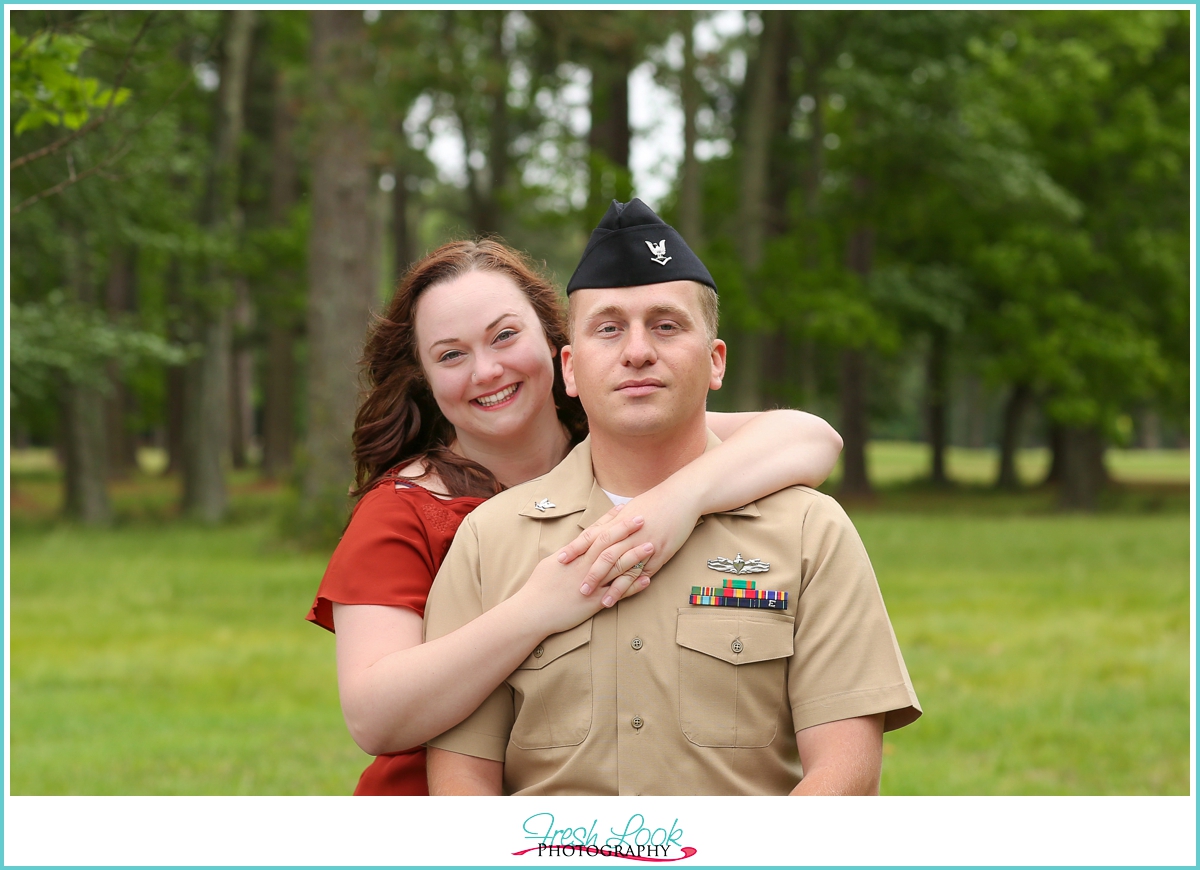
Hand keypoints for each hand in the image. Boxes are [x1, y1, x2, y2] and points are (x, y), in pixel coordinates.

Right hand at [516, 505, 654, 634]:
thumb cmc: (538, 588)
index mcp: (574, 555)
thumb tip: (575, 547)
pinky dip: (633, 586)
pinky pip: (618, 593)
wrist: (533, 611)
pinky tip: (647, 579)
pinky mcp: (595, 602)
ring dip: (635, 555)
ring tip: (652, 546)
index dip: (610, 520)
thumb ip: (567, 555)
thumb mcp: (551, 564)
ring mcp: (591, 583)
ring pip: (617, 566)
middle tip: (643, 518)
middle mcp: (584, 566)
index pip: (595, 532)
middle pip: (609, 543)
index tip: (624, 509)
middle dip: (626, 530)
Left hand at [557, 479, 701, 600]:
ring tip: (596, 600)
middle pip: (603, 555)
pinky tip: (620, 597)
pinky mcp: (658, 555)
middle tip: (577, 588)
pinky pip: (641, 574)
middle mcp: (628, 534)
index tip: (560, 559)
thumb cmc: (655, 501)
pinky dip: (629, 587)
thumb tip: (596, 530)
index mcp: (618, 521)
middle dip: (589, 573)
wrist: (681, 497)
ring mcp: (643, 545)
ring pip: (621, 568)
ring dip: (608, 586)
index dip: (575, 548)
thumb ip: (612, 521)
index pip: (591, 536)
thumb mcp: (630, 508)